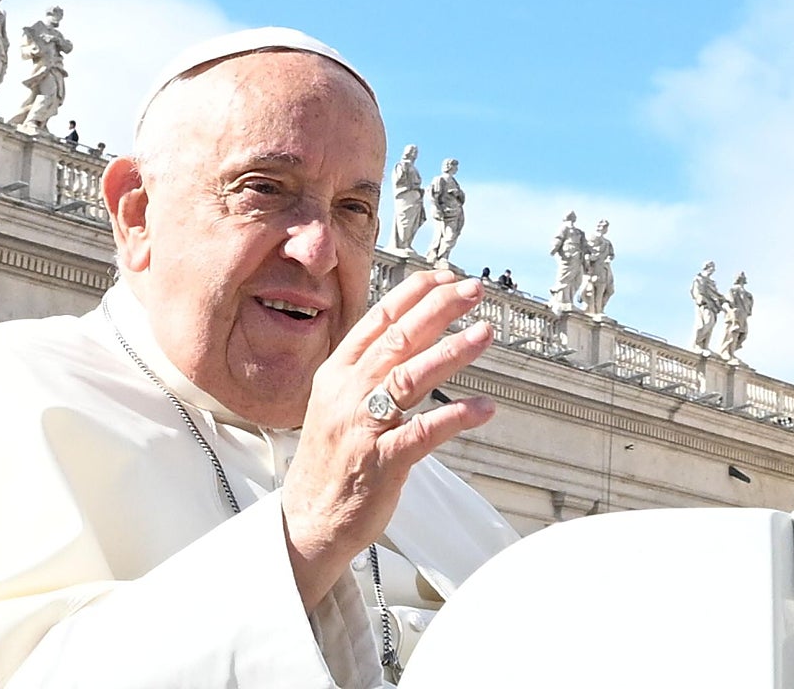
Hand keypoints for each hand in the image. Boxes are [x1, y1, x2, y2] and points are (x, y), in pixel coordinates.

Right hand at [281, 270, 494, 611]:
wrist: (308, 517)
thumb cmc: (331, 460)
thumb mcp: (337, 402)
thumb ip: (367, 369)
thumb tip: (406, 334)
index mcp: (337, 373)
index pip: (377, 321)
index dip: (413, 295)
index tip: (445, 276)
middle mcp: (348, 393)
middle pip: (397, 340)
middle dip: (438, 309)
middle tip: (472, 290)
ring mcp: (364, 426)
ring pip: (410, 377)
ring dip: (451, 352)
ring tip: (484, 334)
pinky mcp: (383, 462)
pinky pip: (423, 432)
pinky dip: (455, 417)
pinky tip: (484, 408)